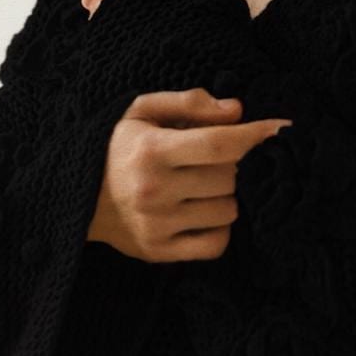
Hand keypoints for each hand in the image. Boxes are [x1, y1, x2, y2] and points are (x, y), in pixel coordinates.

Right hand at [86, 88, 291, 261]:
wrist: (74, 196)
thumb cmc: (116, 147)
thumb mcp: (141, 111)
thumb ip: (190, 103)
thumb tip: (238, 110)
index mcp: (151, 151)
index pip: (218, 144)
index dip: (256, 135)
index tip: (281, 128)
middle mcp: (155, 190)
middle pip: (228, 177)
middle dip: (232, 164)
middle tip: (213, 158)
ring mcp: (157, 225)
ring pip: (228, 211)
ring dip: (226, 195)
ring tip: (202, 185)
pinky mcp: (159, 252)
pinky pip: (216, 244)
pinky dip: (221, 228)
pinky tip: (204, 212)